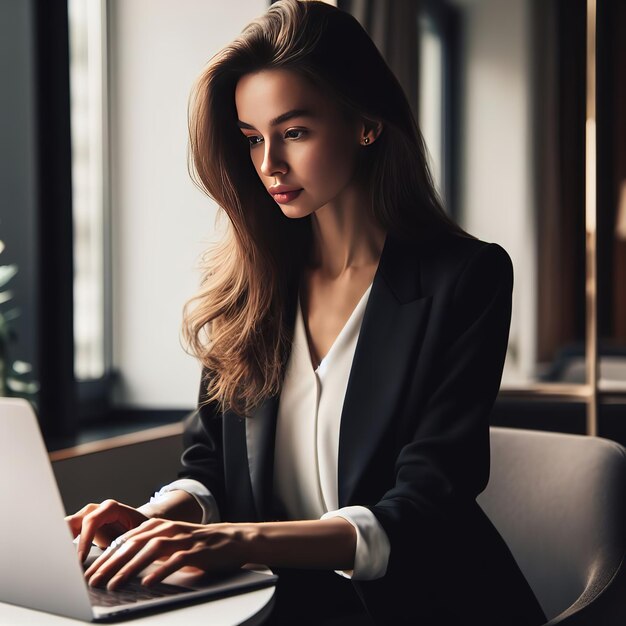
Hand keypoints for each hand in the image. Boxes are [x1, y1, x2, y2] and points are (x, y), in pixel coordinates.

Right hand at [65, 499, 148, 562]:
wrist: (139, 523)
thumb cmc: (140, 529)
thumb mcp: (136, 535)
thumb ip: (126, 543)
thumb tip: (119, 560)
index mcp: (110, 508)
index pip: (91, 521)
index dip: (84, 540)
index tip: (80, 560)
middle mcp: (95, 510)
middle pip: (72, 521)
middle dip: (63, 539)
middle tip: (59, 559)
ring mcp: (85, 517)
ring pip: (65, 528)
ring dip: (59, 544)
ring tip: (56, 562)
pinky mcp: (80, 527)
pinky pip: (66, 535)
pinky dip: (62, 547)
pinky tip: (59, 561)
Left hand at [83, 518, 248, 589]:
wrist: (233, 539)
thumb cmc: (198, 545)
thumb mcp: (171, 542)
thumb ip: (149, 549)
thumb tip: (119, 567)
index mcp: (158, 526)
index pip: (125, 540)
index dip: (106, 557)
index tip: (90, 573)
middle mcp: (168, 529)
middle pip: (134, 544)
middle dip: (111, 563)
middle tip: (94, 581)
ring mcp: (183, 539)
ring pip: (151, 550)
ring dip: (130, 568)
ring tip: (114, 584)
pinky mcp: (198, 550)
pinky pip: (176, 560)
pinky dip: (161, 570)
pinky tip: (148, 582)